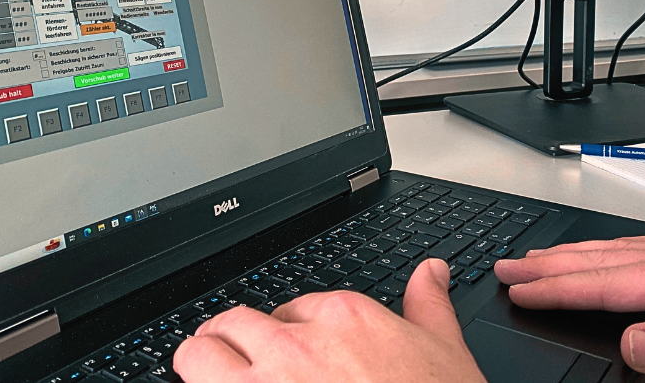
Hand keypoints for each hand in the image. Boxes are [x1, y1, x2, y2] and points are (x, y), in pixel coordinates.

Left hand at [173, 258, 485, 382]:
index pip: (291, 308)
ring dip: (199, 363)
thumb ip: (428, 306)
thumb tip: (431, 271)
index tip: (291, 353)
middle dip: (231, 340)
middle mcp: (297, 345)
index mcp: (343, 318)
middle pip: (235, 322)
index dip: (287, 333)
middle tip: (236, 362)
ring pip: (199, 354)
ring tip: (204, 374)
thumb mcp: (445, 352)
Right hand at [494, 237, 644, 382]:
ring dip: (568, 254)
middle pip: (600, 259)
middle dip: (548, 263)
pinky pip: (633, 253)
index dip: (558, 288)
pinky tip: (595, 257)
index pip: (607, 282)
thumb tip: (630, 342)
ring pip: (613, 252)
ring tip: (534, 258)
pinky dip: (599, 253)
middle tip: (506, 267)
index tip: (520, 291)